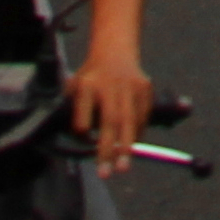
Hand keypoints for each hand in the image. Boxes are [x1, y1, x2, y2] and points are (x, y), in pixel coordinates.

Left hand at [66, 49, 153, 173]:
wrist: (115, 47)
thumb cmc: (92, 75)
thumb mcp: (75, 84)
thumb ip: (74, 109)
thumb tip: (77, 140)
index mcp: (87, 83)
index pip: (83, 111)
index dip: (82, 129)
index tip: (83, 142)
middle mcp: (110, 84)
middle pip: (110, 119)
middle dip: (109, 148)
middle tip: (106, 172)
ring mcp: (130, 85)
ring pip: (130, 120)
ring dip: (127, 146)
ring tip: (122, 167)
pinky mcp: (145, 87)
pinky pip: (143, 116)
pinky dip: (137, 133)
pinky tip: (131, 146)